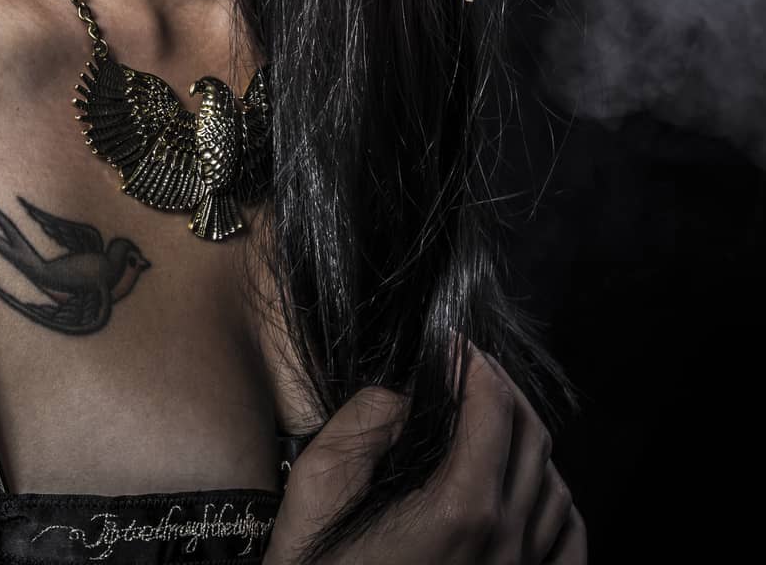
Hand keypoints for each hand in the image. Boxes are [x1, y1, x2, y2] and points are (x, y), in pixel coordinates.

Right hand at [265, 346, 583, 562]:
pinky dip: (560, 506)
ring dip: (529, 441)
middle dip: (502, 388)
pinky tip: (536, 489)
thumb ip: (362, 425)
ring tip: (494, 420)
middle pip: (533, 437)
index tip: (450, 344)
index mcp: (461, 510)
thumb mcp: (319, 490)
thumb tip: (405, 391)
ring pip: (557, 487)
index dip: (474, 362)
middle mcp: (505, 543)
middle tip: (470, 368)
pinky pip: (570, 544)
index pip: (494, 407)